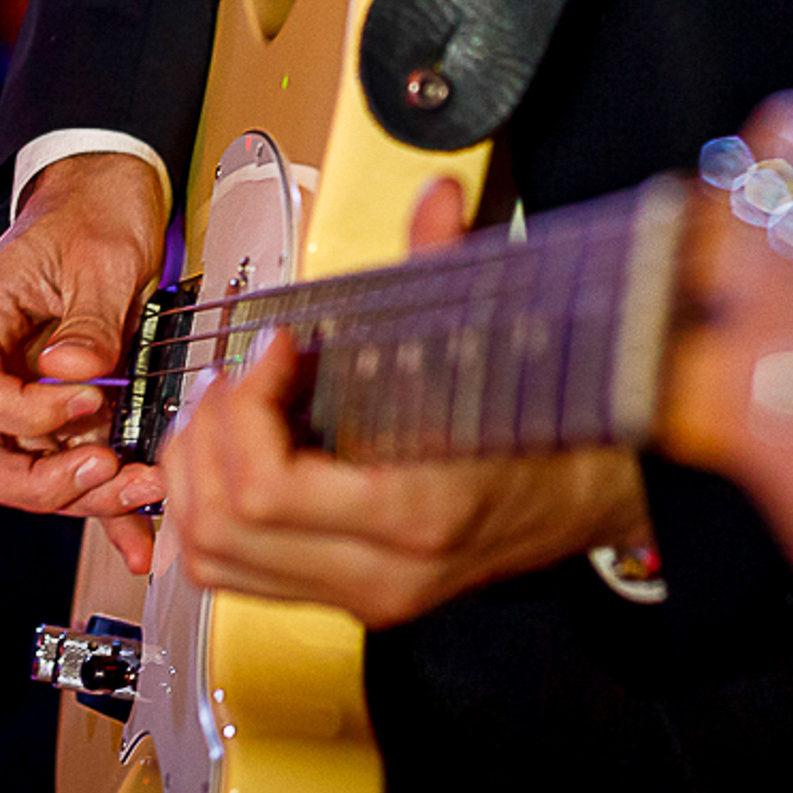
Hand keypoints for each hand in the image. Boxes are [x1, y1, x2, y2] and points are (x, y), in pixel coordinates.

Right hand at [0, 153, 169, 571]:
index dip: (20, 413)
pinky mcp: (63, 412)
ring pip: (27, 474)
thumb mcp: (100, 257)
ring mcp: (24, 394)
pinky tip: (138, 535)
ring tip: (145, 490)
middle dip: (39, 481)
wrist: (111, 194)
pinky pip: (72, 470)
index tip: (83, 403)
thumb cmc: (95, 212)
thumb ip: (88, 322)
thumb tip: (74, 374)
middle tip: (103, 472)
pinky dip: (104, 507)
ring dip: (83, 497)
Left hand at [158, 179, 653, 628]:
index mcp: (417, 514)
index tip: (274, 349)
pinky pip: (235, 571)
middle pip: (221, 526)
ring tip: (226, 411)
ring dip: (194, 476)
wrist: (598, 497)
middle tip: (236, 375)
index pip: (267, 490)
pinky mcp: (347, 594)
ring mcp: (361, 592)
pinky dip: (209, 510)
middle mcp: (381, 571)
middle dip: (206, 437)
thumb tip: (434, 198)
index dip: (246, 409)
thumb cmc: (557, 433)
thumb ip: (451, 266)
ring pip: (213, 557)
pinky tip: (233, 455)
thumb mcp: (500, 345)